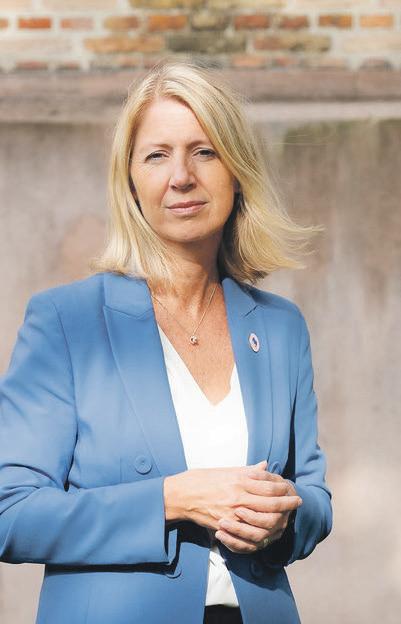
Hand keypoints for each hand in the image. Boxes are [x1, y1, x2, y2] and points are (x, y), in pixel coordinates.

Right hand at [163, 460, 301, 546]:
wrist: (181, 494)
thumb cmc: (202, 479)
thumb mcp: (226, 470)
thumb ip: (248, 470)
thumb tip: (264, 465)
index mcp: (239, 480)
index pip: (269, 487)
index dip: (283, 489)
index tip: (292, 489)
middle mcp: (238, 496)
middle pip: (270, 504)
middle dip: (287, 504)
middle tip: (298, 502)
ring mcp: (232, 512)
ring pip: (262, 520)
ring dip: (278, 519)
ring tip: (287, 518)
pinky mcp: (225, 524)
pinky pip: (248, 532)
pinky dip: (261, 532)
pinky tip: (268, 530)